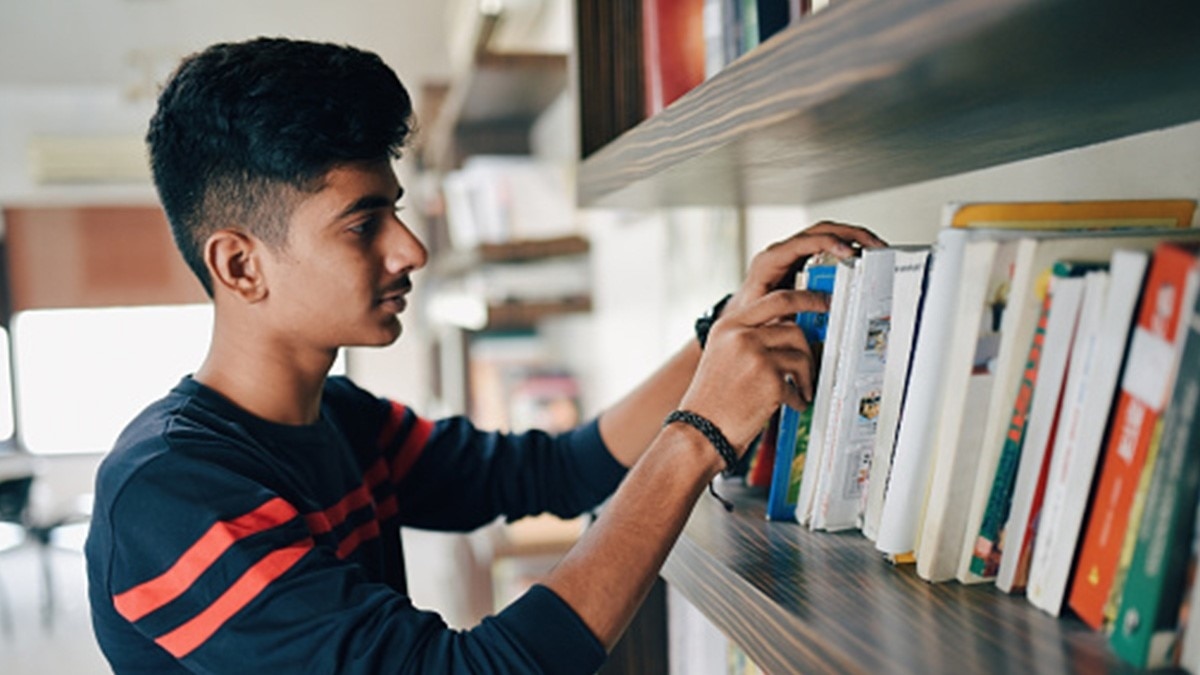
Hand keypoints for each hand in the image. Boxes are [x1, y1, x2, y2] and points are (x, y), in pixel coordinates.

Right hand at [680, 222, 884, 454]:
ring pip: (801, 355)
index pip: (775, 299)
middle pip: (794, 327)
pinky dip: (799, 397)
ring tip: (799, 390)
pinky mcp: (769, 381)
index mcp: (728, 326)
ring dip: (806, 376)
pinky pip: (799, 384)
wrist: (700, 430)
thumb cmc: (712, 398)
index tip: (821, 301)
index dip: (805, 298)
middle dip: (809, 346)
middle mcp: (741, 336)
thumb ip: (750, 335)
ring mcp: (756, 357)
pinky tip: (791, 404)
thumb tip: (789, 329)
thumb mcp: (722, 354)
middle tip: (814, 358)